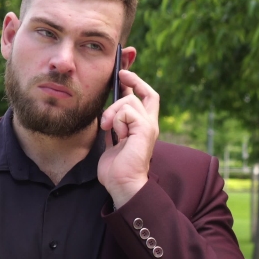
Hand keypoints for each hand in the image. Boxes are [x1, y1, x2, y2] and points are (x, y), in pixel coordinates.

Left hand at [98, 69, 159, 207]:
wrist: (122, 184)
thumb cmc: (116, 168)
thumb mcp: (112, 140)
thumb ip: (114, 125)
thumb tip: (108, 111)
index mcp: (143, 127)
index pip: (146, 99)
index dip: (137, 84)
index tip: (124, 74)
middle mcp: (150, 125)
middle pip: (148, 93)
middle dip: (133, 81)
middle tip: (120, 75)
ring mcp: (149, 127)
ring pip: (130, 102)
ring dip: (113, 112)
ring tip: (107, 127)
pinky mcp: (145, 130)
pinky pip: (127, 112)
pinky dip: (116, 120)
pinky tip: (115, 134)